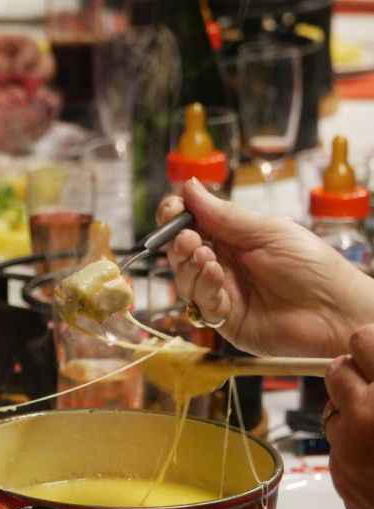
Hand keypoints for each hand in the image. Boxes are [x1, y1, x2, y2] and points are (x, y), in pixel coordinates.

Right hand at [156, 179, 373, 357]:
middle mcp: (223, 263)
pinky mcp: (226, 320)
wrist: (336, 310)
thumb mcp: (266, 231)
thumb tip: (190, 187)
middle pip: (181, 251)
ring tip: (207, 258)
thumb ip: (224, 214)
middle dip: (178, 242)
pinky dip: (204, 290)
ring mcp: (223, 293)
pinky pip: (200, 306)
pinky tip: (218, 279)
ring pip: (185, 279)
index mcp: (233, 237)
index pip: (191, 223)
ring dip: (190, 266)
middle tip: (188, 238)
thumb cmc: (313, 266)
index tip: (171, 209)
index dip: (176, 215)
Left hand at [325, 325, 373, 508]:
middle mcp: (367, 418)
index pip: (361, 340)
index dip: (372, 348)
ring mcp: (349, 450)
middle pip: (337, 370)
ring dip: (355, 413)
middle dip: (356, 375)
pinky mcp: (340, 477)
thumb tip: (372, 345)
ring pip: (335, 410)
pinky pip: (341, 447)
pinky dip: (357, 448)